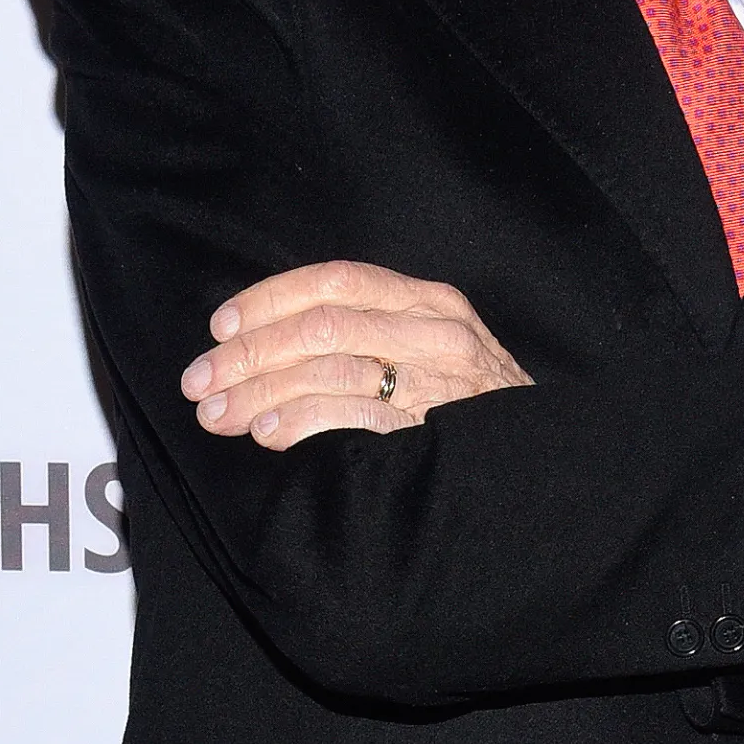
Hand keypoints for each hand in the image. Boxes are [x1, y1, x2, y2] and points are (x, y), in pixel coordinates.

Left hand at [180, 261, 532, 450]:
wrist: (544, 461)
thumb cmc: (473, 407)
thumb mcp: (433, 348)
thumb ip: (371, 333)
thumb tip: (270, 343)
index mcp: (429, 300)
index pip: (336, 282)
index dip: (270, 298)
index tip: (220, 326)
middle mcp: (436, 332)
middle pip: (321, 327)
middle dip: (249, 354)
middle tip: (199, 381)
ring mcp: (437, 383)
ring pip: (327, 370)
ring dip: (258, 394)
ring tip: (217, 414)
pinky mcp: (432, 432)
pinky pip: (351, 419)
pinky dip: (299, 425)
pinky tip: (265, 435)